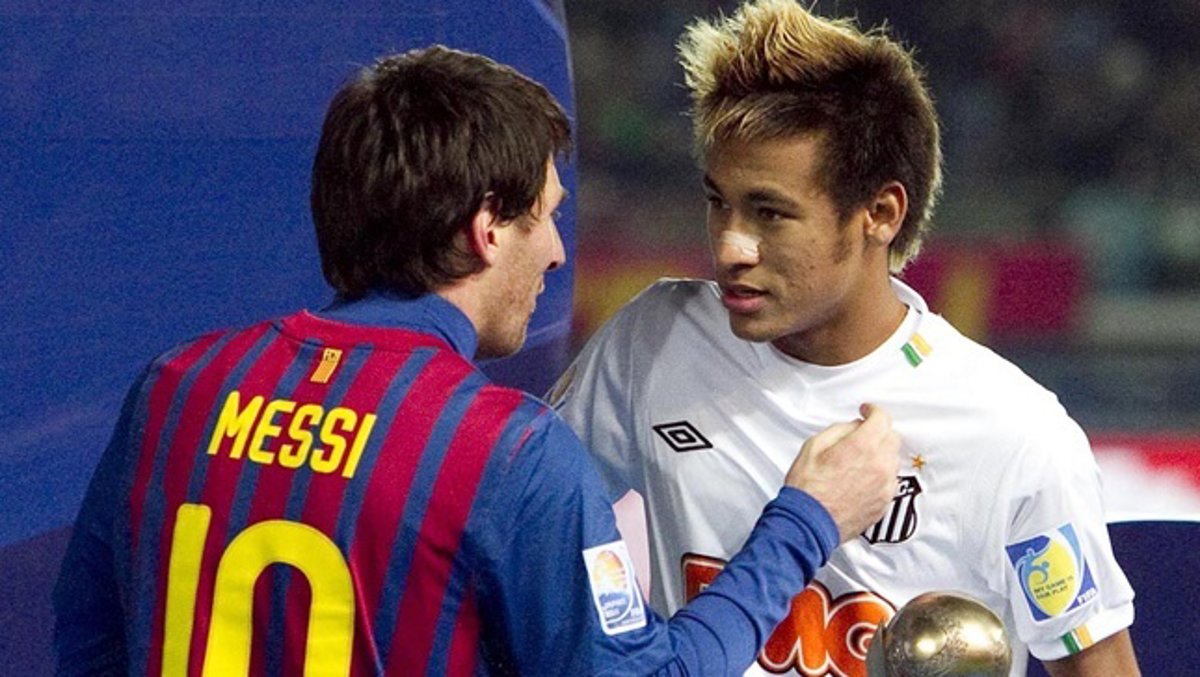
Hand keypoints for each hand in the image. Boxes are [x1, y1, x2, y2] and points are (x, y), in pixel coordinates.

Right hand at [784, 404, 900, 542]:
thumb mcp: (814, 446)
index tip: (866, 411)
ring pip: (892, 460)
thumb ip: (840, 430)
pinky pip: (890, 481)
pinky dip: (880, 474)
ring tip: (860, 459)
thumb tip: (854, 427)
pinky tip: (862, 478)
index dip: (873, 410)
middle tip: (863, 433)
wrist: (809, 523)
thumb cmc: (808, 488)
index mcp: (863, 447)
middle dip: (879, 431)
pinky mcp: (884, 503)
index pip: (882, 418)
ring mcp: (885, 486)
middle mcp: (880, 465)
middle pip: (892, 438)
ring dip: (880, 453)